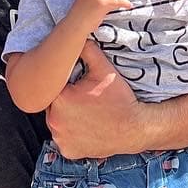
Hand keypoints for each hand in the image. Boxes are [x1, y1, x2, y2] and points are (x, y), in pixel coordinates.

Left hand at [46, 41, 146, 160]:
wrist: (135, 128)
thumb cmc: (120, 99)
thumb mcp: (103, 69)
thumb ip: (86, 50)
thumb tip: (76, 37)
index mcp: (60, 99)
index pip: (51, 86)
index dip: (63, 84)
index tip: (75, 85)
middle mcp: (54, 121)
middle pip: (52, 105)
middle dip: (63, 101)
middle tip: (83, 99)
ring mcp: (60, 139)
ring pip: (56, 122)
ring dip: (65, 118)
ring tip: (85, 113)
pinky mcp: (68, 151)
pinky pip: (63, 139)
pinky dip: (71, 134)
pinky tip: (85, 128)